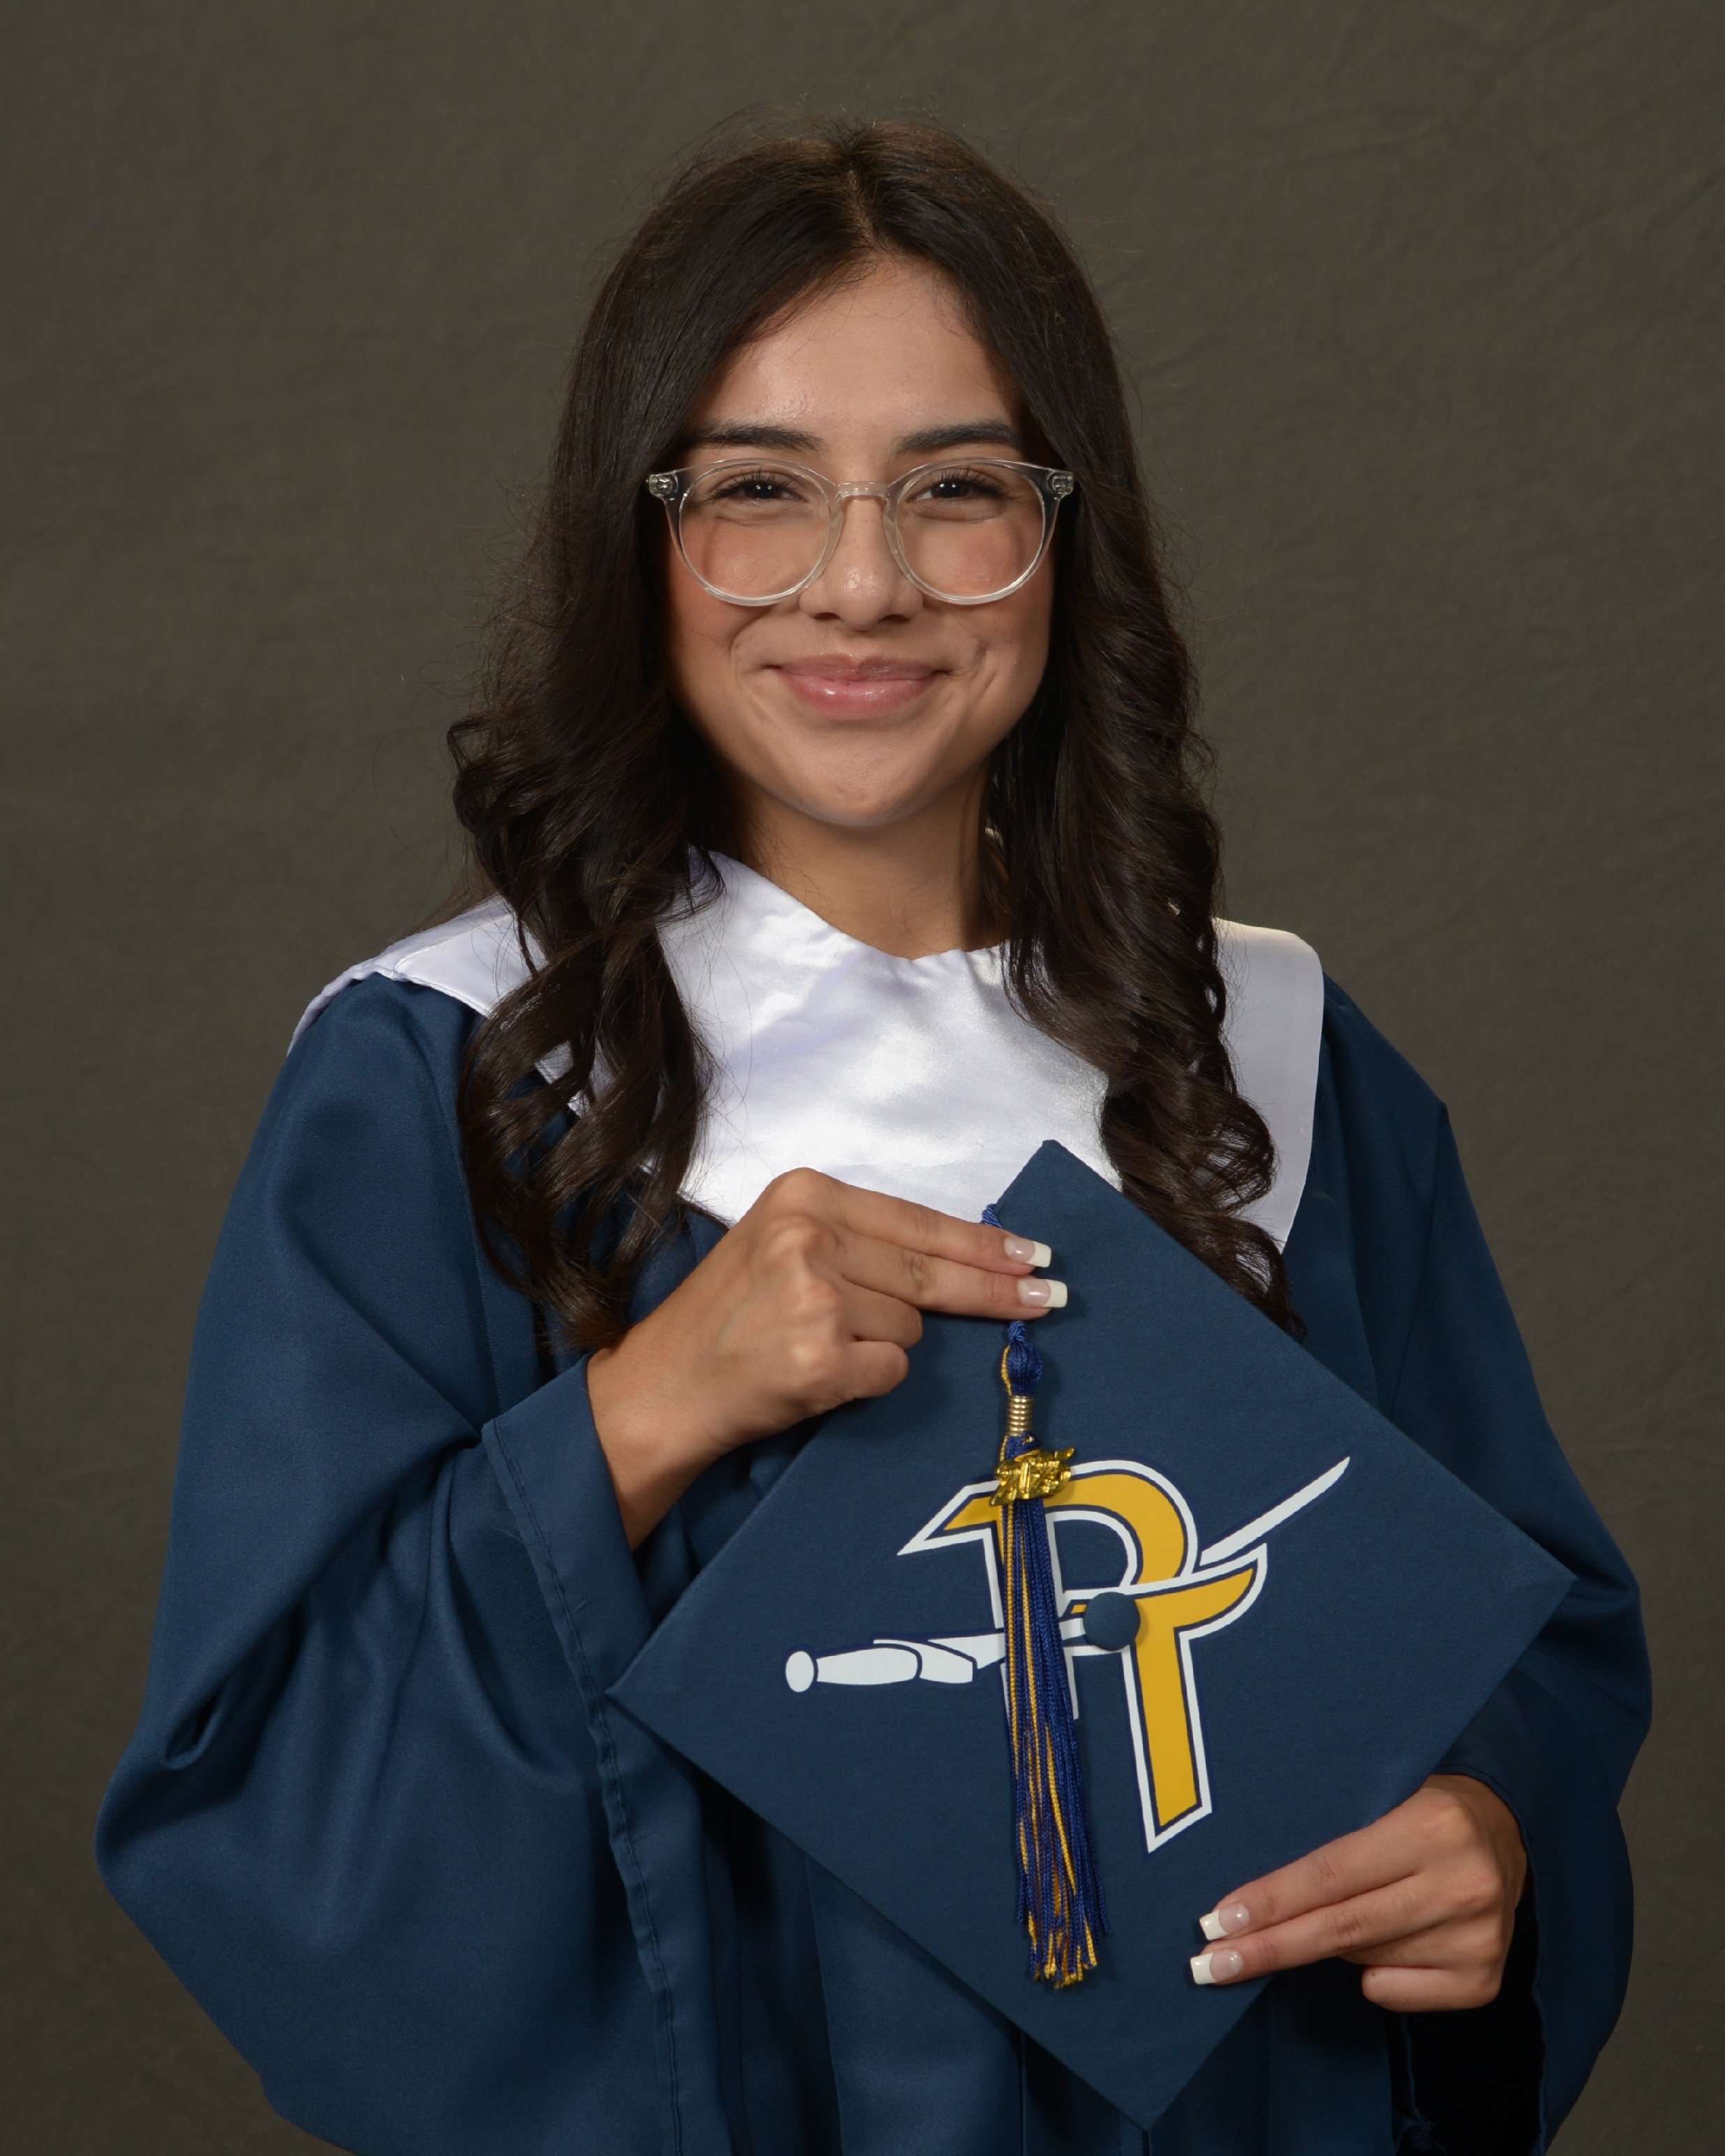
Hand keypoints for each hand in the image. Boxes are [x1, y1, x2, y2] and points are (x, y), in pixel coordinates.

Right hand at [585, 1169, 1063, 1547]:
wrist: (661, 1388)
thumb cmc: (725, 1320)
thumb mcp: (781, 1247)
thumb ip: (858, 1241)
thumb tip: (965, 1258)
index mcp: (802, 1194)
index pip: (917, 1220)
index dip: (981, 1242)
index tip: (1031, 1254)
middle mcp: (808, 1237)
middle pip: (929, 1271)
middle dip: (995, 1289)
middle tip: (1048, 1297)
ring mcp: (814, 1298)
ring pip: (909, 1326)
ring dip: (882, 1345)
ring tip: (817, 1347)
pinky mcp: (819, 1358)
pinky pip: (890, 1370)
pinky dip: (867, 1380)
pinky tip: (819, 1376)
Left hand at [1190, 1775, 1526, 2010]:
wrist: (1506, 1831)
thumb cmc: (1423, 1807)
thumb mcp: (1382, 1797)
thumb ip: (1333, 1839)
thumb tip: (1251, 1898)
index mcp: (1432, 1827)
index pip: (1330, 1874)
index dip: (1269, 1901)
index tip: (1216, 1922)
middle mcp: (1462, 1885)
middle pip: (1340, 1928)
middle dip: (1268, 1948)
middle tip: (1209, 1965)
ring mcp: (1478, 1938)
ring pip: (1362, 1959)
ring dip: (1331, 1944)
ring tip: (1347, 1910)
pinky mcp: (1484, 1980)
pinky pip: (1391, 1992)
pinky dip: (1372, 1974)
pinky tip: (1390, 1938)